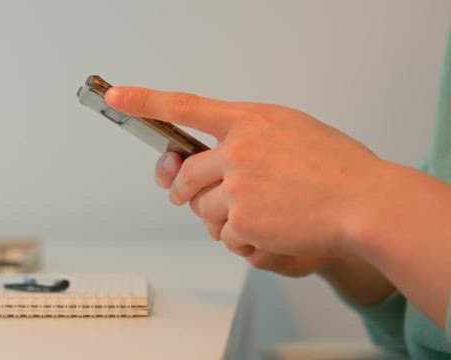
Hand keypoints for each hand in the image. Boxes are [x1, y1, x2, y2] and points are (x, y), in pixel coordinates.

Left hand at [107, 86, 384, 256]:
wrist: (364, 203)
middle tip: (182, 194)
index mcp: (249, 121)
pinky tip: (267, 229)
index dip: (145, 100)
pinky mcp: (243, 221)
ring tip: (252, 212)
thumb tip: (212, 149)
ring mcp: (239, 187)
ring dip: (216, 215)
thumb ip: (248, 134)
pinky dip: (239, 237)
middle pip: (184, 174)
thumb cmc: (334, 165)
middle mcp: (238, 151)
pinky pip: (223, 235)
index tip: (118, 97)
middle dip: (181, 189)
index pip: (185, 106)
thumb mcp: (290, 128)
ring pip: (200, 209)